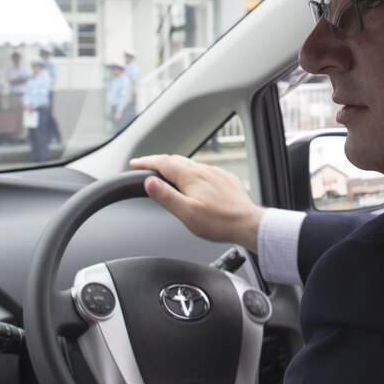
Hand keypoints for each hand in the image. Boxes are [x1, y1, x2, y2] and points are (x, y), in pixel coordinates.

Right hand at [129, 155, 262, 250]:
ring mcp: (216, 173)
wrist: (248, 223)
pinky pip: (204, 171)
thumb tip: (149, 182)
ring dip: (176, 166)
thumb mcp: (186, 213)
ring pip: (191, 164)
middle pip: (176, 160)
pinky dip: (192, 172)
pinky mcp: (225, 179)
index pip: (163, 163)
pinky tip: (194, 180)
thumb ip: (166, 196)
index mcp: (191, 176)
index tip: (135, 163)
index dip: (146, 162)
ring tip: (167, 172)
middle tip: (146, 166)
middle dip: (158, 162)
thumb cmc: (218, 222)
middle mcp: (203, 170)